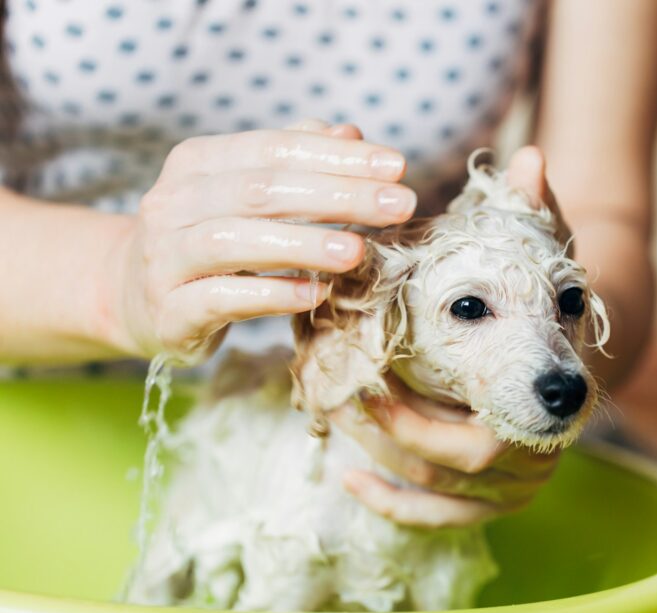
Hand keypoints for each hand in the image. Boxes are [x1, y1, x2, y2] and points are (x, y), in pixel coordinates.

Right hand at [110, 120, 416, 363]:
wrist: (134, 297)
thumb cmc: (208, 238)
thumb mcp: (245, 192)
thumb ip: (294, 160)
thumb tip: (351, 132)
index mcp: (197, 162)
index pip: (274, 148)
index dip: (338, 156)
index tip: (397, 166)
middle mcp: (172, 202)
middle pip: (260, 190)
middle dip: (338, 195)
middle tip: (398, 205)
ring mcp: (164, 257)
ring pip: (233, 241)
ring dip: (303, 244)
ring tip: (358, 252)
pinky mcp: (168, 311)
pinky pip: (220, 299)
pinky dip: (270, 295)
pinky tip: (315, 294)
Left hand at [337, 146, 568, 528]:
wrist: (570, 348)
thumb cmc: (547, 300)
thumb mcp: (544, 255)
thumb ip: (537, 215)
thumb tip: (527, 159)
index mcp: (550, 405)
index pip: (478, 433)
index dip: (412, 416)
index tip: (361, 378)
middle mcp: (536, 456)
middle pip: (447, 466)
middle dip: (383, 432)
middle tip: (332, 391)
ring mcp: (516, 486)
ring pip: (435, 492)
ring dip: (377, 456)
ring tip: (331, 414)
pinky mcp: (493, 501)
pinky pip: (436, 517)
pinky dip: (390, 502)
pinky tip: (348, 474)